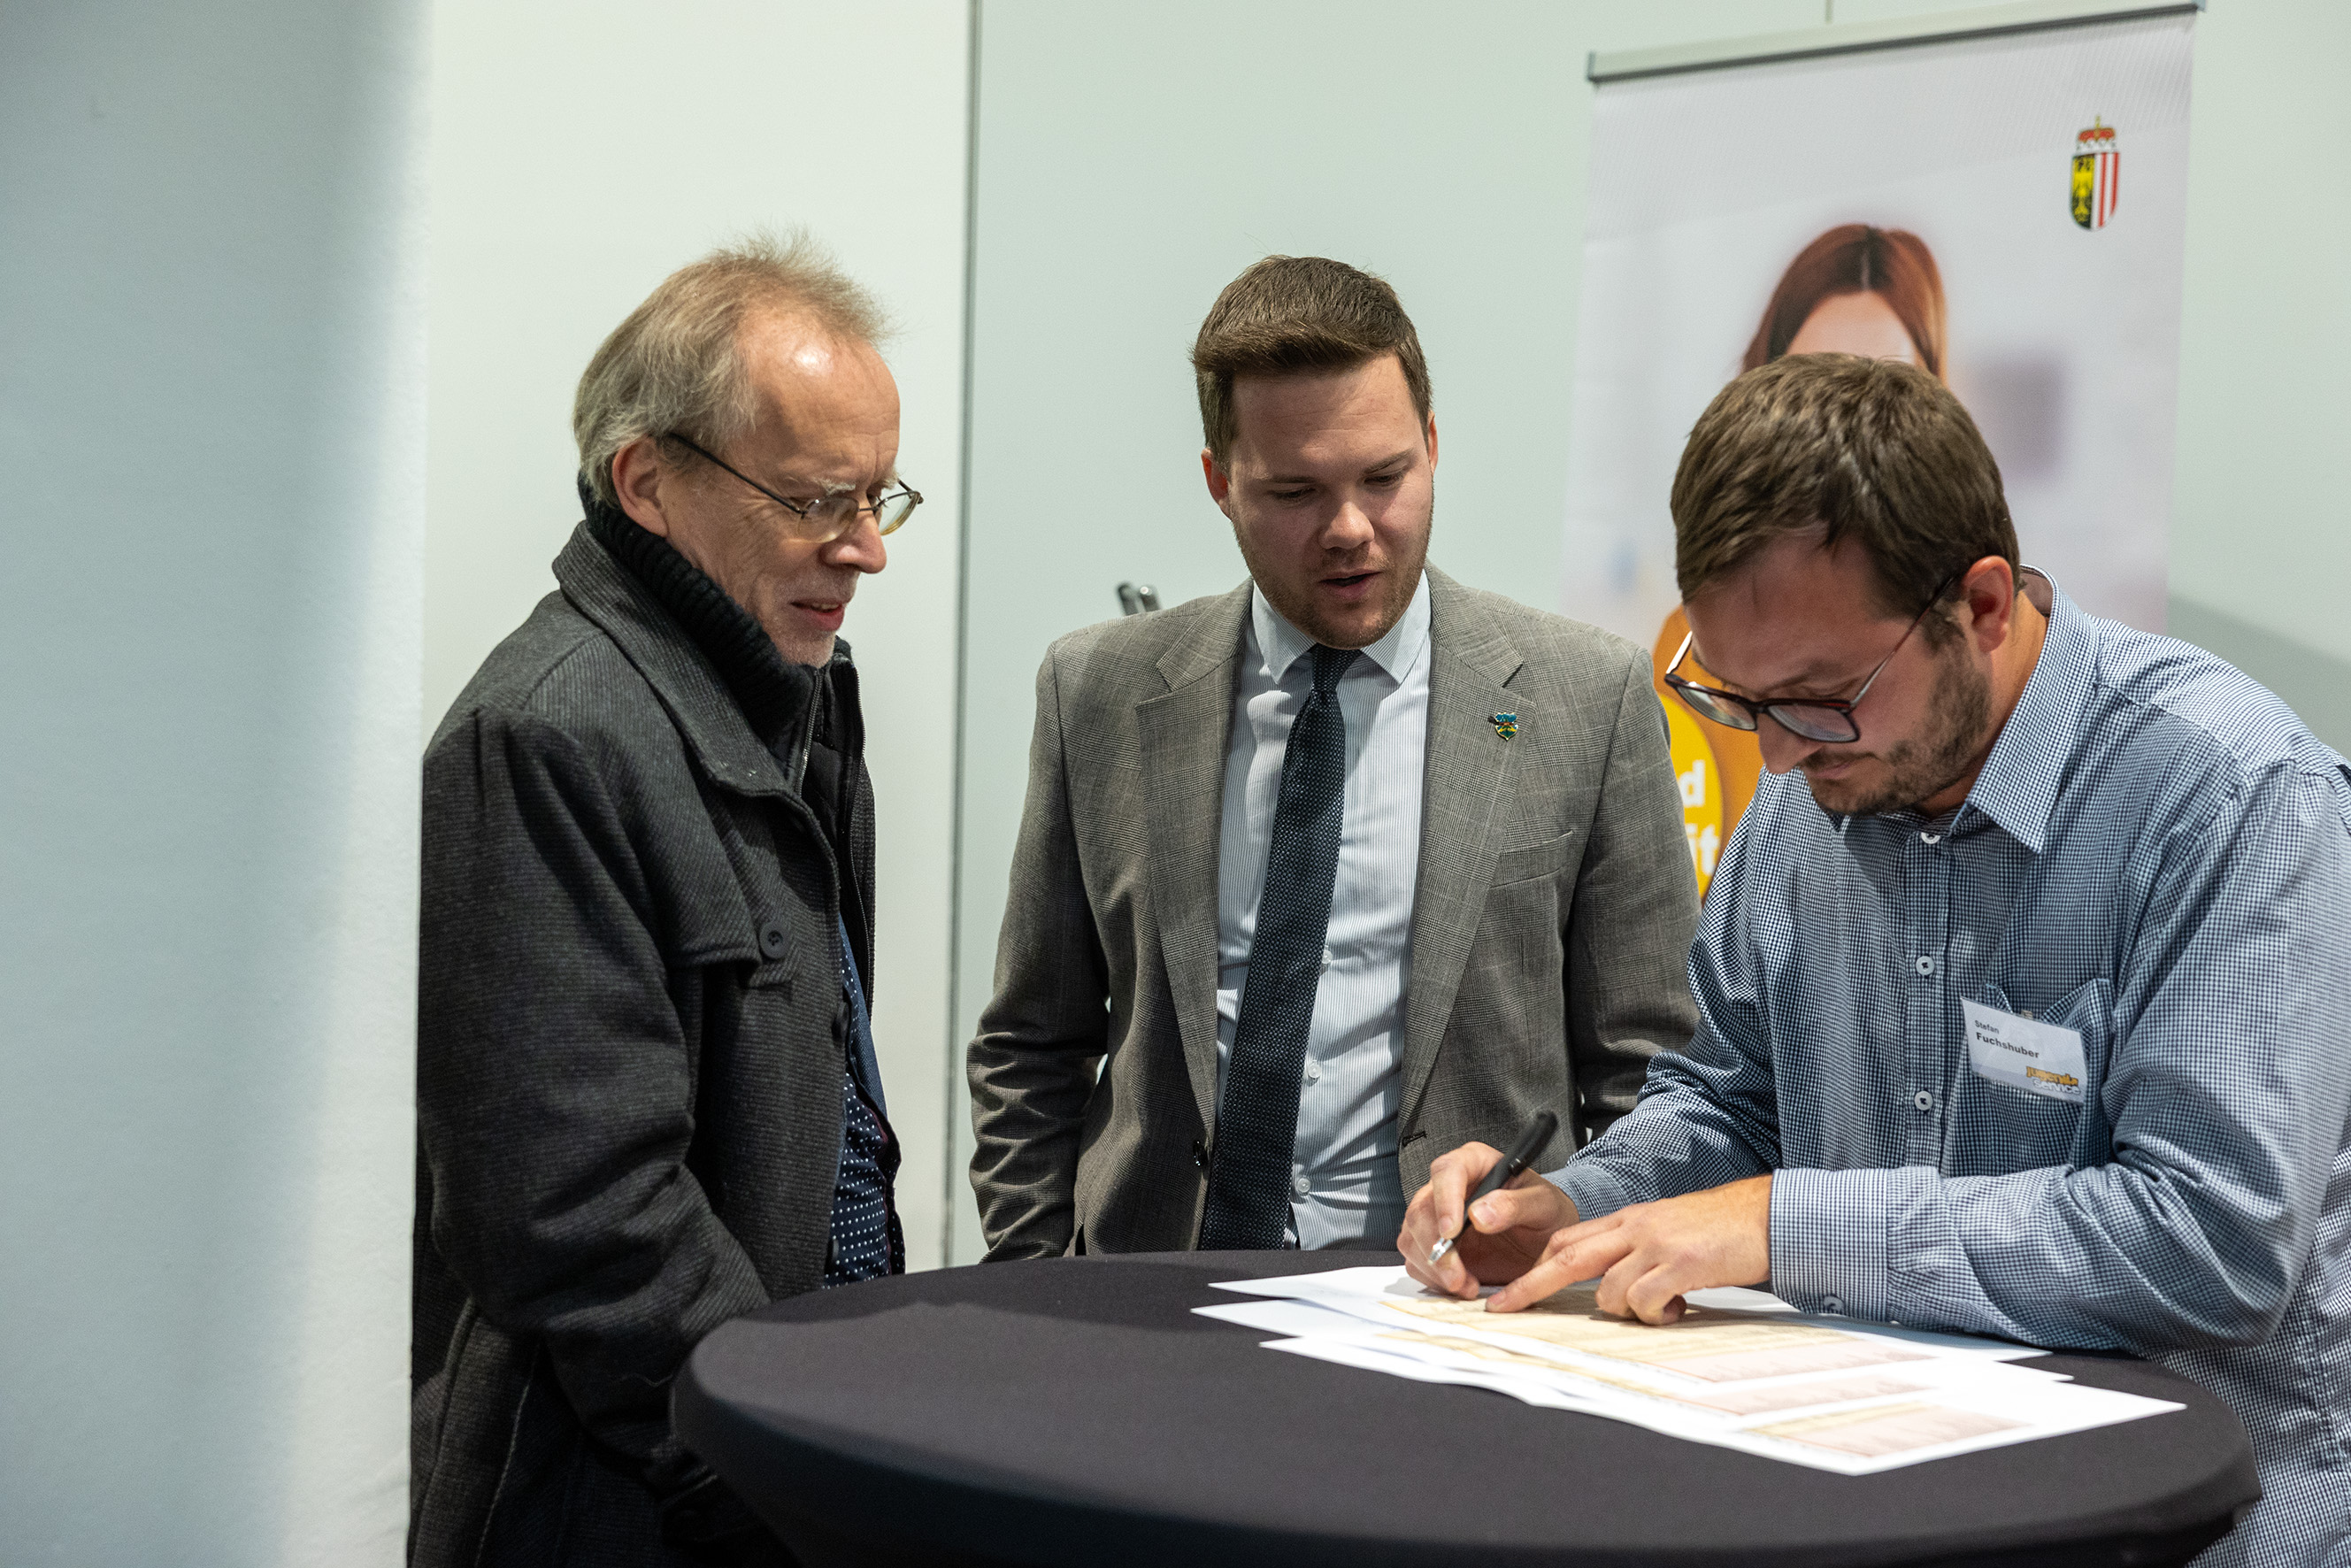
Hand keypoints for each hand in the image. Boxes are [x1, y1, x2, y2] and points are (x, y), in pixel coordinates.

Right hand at [1399, 1141, 1579, 1298]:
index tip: (1452, 1231)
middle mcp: (1449, 1187)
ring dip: (1433, 1267)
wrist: (1546, 1242)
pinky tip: (1461, 1286)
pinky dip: (1434, 1279)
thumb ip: (1515, 1205)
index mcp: (1474, 1163)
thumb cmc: (1546, 1213)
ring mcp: (1438, 1217)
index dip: (1444, 1200)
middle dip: (1435, 1247)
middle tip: (1457, 1275)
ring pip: (1412, 1237)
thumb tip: (1481, 1214)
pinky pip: (1417, 1261)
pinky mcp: (1435, 1245)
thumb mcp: (1544, 1205)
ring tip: (1466, 1285)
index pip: (1447, 1171)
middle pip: (1421, 1209)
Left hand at [1486, 1175, 1772, 1322]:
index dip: (1536, 1265)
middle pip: (1567, 1257)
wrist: (1763, 1215)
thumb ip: (1634, 1250)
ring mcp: (1656, 1243)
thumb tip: (1609, 1286)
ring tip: (1660, 1307)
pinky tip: (1679, 1308)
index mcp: (1628, 1219)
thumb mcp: (1665, 1230)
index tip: (1512, 1289)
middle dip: (1531, 1285)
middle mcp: (1634, 1227)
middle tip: (1505, 1307)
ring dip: (1625, 1310)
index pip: (1567, 1238)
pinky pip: (1645, 1300)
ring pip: (1608, 1290)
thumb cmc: (1719, 1229)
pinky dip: (1655, 1315)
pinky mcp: (1680, 1262)